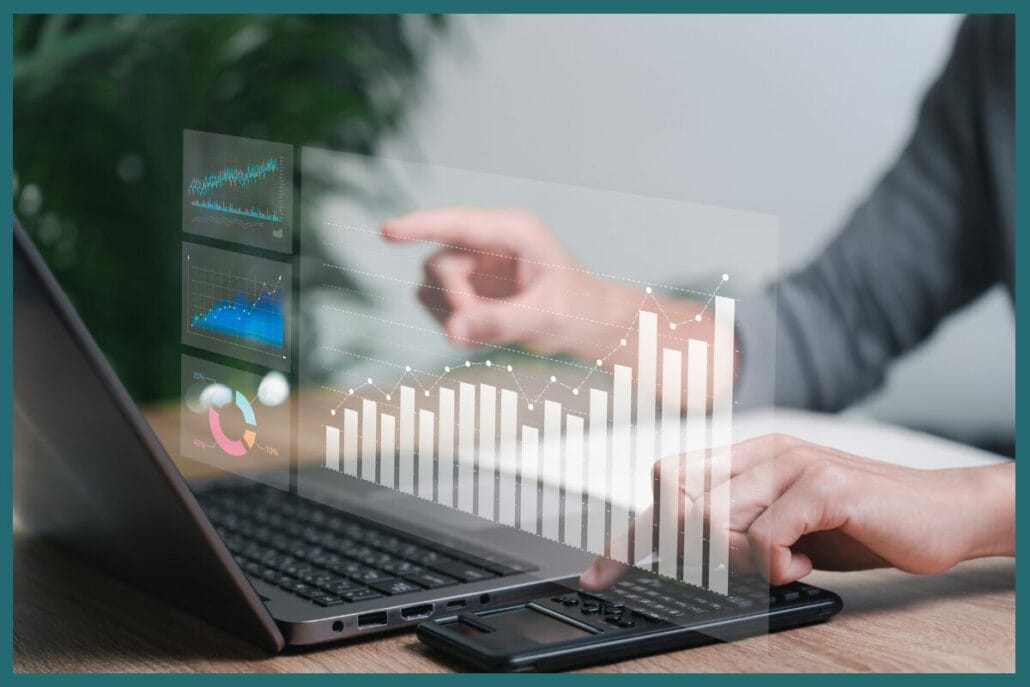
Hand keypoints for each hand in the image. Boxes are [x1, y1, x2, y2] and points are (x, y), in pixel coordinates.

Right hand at [382, 207, 606, 353]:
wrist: (590, 322)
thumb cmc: (579, 309)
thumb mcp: (545, 316)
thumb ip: (500, 322)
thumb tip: (451, 332)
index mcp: (512, 231)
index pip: (456, 224)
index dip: (419, 227)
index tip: (386, 232)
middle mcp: (486, 242)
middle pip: (437, 265)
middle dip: (455, 302)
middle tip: (486, 328)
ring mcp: (473, 264)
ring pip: (430, 286)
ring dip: (452, 315)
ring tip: (494, 330)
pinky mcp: (465, 287)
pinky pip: (435, 306)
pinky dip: (454, 326)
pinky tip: (485, 332)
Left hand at [581, 433, 1013, 588]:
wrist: (941, 512)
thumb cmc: (859, 522)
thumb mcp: (785, 530)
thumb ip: (739, 533)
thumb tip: (688, 558)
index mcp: (746, 458)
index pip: (666, 484)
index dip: (627, 535)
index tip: (598, 575)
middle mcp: (761, 452)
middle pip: (677, 502)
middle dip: (691, 550)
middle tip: (739, 566)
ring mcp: (791, 462)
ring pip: (714, 521)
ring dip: (740, 561)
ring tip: (784, 562)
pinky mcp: (824, 484)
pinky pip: (766, 536)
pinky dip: (777, 566)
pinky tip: (805, 562)